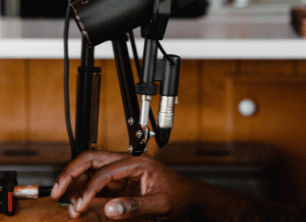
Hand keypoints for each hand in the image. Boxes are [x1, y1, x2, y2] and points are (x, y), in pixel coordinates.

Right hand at [50, 150, 200, 219]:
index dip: (89, 189)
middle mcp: (127, 162)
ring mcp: (122, 171)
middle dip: (71, 172)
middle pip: (92, 159)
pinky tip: (77, 202)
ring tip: (65, 200)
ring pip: (91, 168)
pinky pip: (96, 181)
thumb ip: (135, 206)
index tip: (79, 207)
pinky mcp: (120, 181)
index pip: (105, 171)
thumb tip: (109, 209)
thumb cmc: (178, 196)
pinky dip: (83, 190)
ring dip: (75, 182)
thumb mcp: (160, 204)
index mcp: (137, 162)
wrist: (187, 197)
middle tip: (56, 191)